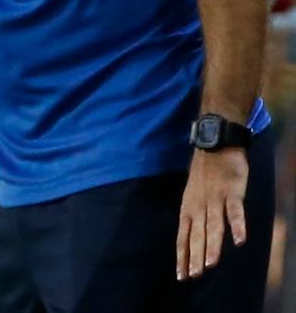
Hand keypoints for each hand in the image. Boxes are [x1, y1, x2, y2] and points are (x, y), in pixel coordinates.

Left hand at [176, 147, 248, 279]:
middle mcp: (199, 206)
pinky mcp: (232, 192)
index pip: (182, 236)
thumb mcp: (192, 195)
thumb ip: (194, 215)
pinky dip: (238, 226)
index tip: (181, 275)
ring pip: (213, 226)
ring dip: (212, 246)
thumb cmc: (204, 173)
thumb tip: (193, 236)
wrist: (215, 144)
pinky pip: (235, 212)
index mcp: (188, 207)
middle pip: (197, 235)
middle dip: (195, 256)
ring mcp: (215, 199)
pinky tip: (240, 241)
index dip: (182, 255)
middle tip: (193, 276)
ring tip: (211, 264)